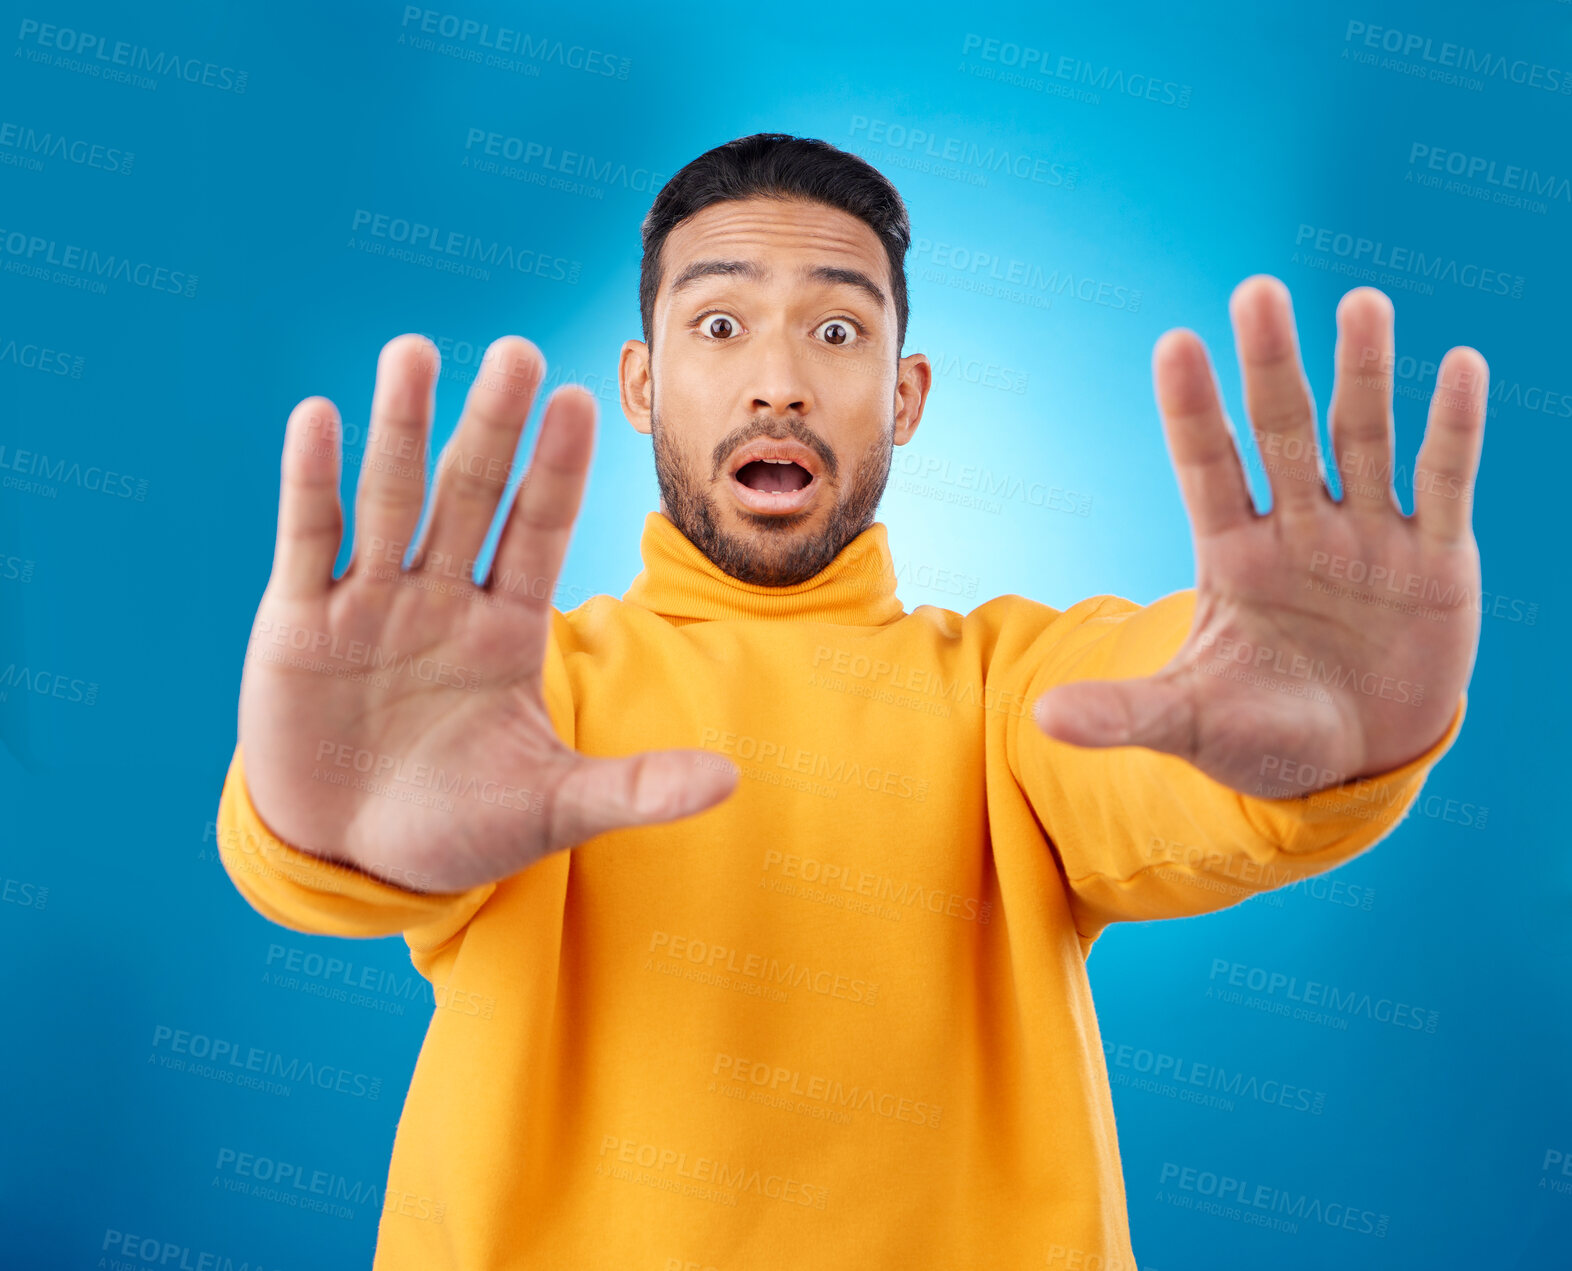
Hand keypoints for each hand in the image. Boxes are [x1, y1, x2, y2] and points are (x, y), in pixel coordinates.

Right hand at [238, 335, 737, 892]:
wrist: (353, 858)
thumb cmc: (458, 828)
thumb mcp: (552, 810)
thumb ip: (635, 788)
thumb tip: (733, 782)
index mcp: (508, 630)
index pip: (540, 532)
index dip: (558, 470)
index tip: (582, 400)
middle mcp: (443, 599)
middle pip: (472, 496)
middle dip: (494, 427)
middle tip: (518, 350)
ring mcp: (370, 603)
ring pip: (390, 499)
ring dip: (400, 427)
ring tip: (414, 351)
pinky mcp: (298, 622)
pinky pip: (308, 540)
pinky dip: (310, 482)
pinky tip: (319, 417)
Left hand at [1034, 276, 1486, 796]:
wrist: (1351, 764)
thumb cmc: (1260, 735)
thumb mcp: (1188, 723)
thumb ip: (1124, 713)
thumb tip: (1041, 718)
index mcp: (1230, 556)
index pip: (1206, 467)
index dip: (1192, 409)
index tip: (1174, 342)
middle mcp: (1297, 529)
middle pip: (1282, 432)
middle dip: (1270, 365)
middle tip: (1256, 291)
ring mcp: (1367, 537)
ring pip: (1364, 438)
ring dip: (1364, 374)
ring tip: (1360, 302)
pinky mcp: (1435, 560)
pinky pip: (1446, 483)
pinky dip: (1454, 429)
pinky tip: (1459, 365)